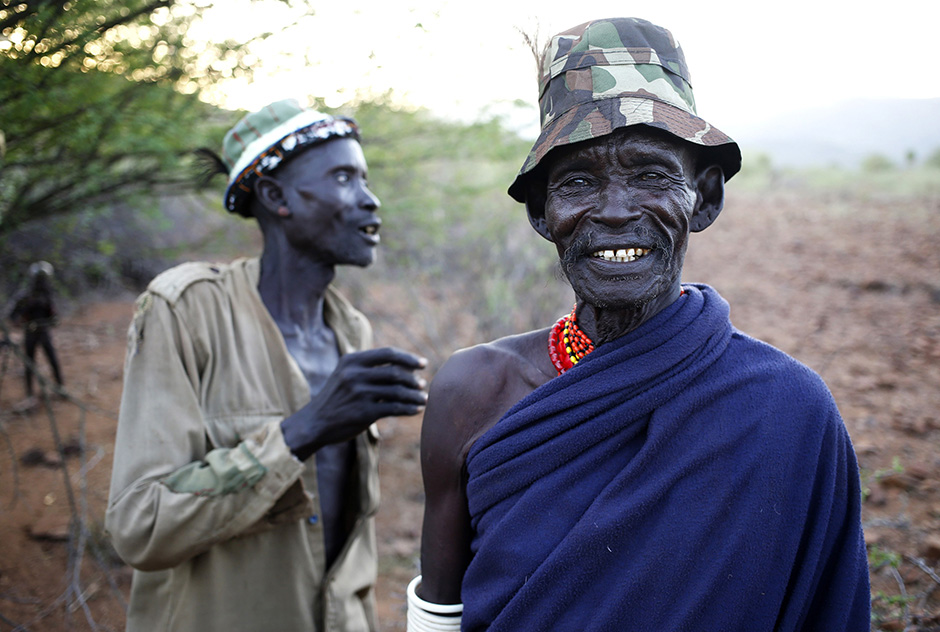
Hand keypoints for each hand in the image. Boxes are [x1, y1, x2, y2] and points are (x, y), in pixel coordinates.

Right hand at [281, 347, 427, 459]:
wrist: (314, 423)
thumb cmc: (335, 398)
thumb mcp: (344, 374)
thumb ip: (367, 367)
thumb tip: (404, 365)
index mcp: (352, 360)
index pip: (388, 353)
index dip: (408, 358)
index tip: (422, 364)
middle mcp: (355, 374)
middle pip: (395, 372)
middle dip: (413, 379)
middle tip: (422, 384)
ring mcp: (359, 393)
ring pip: (397, 391)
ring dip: (414, 396)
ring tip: (423, 399)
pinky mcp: (364, 412)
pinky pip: (394, 408)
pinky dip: (409, 409)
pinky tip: (416, 410)